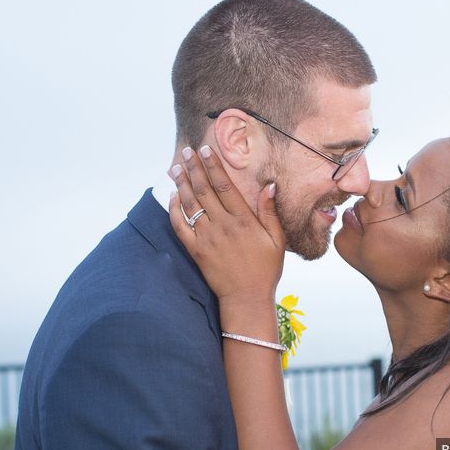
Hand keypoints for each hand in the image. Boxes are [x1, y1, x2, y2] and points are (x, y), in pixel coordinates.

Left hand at [168, 145, 285, 303]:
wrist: (246, 298)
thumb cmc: (265, 269)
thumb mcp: (277, 239)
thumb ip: (270, 211)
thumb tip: (269, 185)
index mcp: (243, 220)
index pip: (224, 186)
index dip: (213, 166)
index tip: (206, 150)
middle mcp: (223, 226)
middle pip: (204, 190)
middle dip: (194, 168)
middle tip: (187, 151)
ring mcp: (207, 238)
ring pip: (190, 204)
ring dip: (182, 184)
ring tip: (176, 168)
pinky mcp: (196, 250)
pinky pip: (180, 226)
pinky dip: (174, 210)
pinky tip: (173, 197)